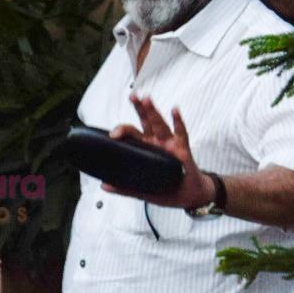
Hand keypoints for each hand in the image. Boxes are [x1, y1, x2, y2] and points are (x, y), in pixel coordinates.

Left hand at [103, 94, 213, 210]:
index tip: (113, 134)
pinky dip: (178, 121)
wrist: (189, 195)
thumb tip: (104, 186)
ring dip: (153, 112)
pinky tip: (174, 110)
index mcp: (146, 149)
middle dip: (140, 109)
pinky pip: (181, 133)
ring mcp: (169, 144)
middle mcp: (157, 143)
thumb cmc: (168, 188)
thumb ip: (124, 187)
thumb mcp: (143, 190)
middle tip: (133, 97)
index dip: (123, 130)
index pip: (133, 134)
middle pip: (146, 122)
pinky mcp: (183, 149)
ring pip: (160, 124)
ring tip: (146, 100)